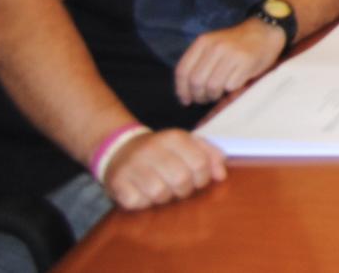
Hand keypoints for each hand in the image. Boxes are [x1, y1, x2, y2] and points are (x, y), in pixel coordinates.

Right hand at [102, 129, 227, 210]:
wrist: (120, 149)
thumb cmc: (162, 151)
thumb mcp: (187, 144)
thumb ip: (210, 155)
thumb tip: (221, 176)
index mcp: (174, 137)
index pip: (199, 163)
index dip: (203, 177)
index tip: (197, 179)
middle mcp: (152, 148)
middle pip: (181, 180)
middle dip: (185, 190)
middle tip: (179, 188)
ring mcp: (132, 165)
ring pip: (160, 193)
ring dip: (164, 198)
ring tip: (162, 189)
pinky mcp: (117, 181)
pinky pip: (138, 202)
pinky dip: (144, 203)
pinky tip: (143, 193)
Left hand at [174, 19, 284, 105]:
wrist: (266, 31)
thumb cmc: (237, 44)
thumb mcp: (213, 45)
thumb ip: (199, 63)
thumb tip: (185, 94)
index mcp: (203, 42)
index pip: (182, 70)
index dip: (181, 90)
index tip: (186, 100)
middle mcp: (215, 46)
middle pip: (196, 81)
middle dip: (198, 96)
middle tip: (204, 99)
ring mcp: (231, 54)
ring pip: (212, 86)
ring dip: (214, 95)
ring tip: (217, 94)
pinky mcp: (246, 62)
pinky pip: (230, 86)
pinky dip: (230, 91)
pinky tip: (233, 86)